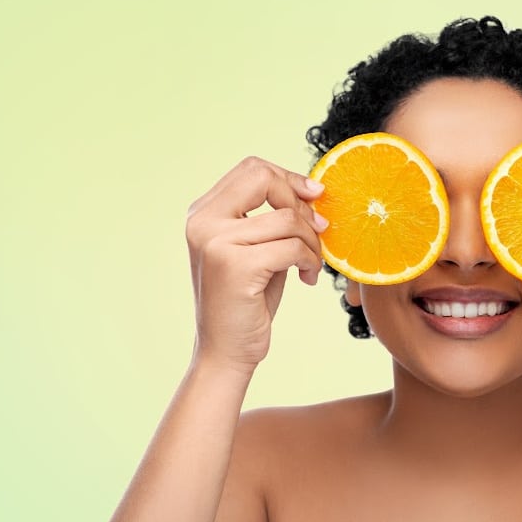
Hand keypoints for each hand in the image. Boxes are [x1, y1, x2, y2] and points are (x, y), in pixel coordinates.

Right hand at [185, 157, 327, 371]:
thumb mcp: (257, 248)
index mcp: (203, 213)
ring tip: (310, 264)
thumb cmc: (247, 301)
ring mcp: (216, 242)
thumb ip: (273, 217)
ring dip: (311, 241)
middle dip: (300, 202)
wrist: (226, 352)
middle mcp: (203, 222)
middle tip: (318, 229)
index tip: (315, 196)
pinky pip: (292, 247)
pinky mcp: (236, 266)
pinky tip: (306, 278)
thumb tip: (313, 191)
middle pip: (264, 178)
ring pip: (287, 219)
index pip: (252, 169)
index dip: (288, 178)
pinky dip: (310, 261)